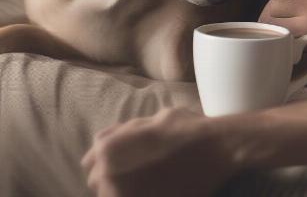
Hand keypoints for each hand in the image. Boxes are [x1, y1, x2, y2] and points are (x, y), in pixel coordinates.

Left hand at [81, 106, 232, 196]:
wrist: (215, 150)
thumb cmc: (186, 129)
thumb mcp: (153, 118)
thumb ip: (125, 130)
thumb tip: (109, 139)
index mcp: (108, 149)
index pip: (90, 160)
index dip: (108, 158)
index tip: (123, 160)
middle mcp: (109, 176)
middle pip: (97, 182)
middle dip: (114, 175)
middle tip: (138, 171)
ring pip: (112, 196)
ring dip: (124, 189)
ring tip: (148, 181)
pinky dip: (138, 195)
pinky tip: (155, 188)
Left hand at [253, 0, 306, 81]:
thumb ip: (295, 11)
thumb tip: (265, 16)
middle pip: (273, 4)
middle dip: (267, 19)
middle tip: (276, 35)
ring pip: (272, 21)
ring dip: (270, 33)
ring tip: (283, 45)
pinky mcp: (304, 41)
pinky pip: (278, 38)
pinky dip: (277, 45)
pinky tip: (286, 53)